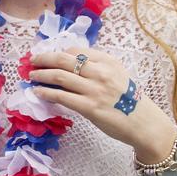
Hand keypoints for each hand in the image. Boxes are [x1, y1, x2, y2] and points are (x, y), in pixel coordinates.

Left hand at [28, 47, 175, 159]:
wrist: (145, 124)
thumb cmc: (130, 100)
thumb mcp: (117, 75)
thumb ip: (96, 67)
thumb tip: (67, 62)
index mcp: (108, 61)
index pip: (75, 51)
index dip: (57, 52)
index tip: (47, 56)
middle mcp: (101, 72)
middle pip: (63, 60)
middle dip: (43, 59)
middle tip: (32, 61)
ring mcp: (95, 90)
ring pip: (59, 76)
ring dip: (41, 75)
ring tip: (32, 76)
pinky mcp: (90, 107)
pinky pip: (61, 96)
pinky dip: (46, 92)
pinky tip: (38, 92)